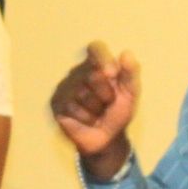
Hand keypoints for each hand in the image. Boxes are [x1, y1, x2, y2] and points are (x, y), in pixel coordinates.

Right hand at [50, 42, 140, 179]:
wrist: (108, 140)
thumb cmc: (118, 113)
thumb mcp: (131, 94)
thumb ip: (131, 73)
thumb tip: (126, 53)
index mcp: (97, 65)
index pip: (95, 49)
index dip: (103, 59)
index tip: (113, 74)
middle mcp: (78, 72)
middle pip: (93, 74)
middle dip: (107, 93)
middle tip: (108, 103)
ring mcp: (65, 87)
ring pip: (82, 93)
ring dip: (96, 109)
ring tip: (97, 113)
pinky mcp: (56, 103)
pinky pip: (71, 107)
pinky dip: (85, 117)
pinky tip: (86, 120)